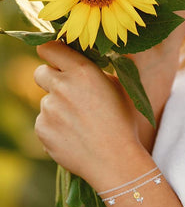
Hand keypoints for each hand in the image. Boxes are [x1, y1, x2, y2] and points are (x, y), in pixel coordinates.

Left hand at [34, 41, 141, 185]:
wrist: (115, 159)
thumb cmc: (122, 121)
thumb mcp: (118, 88)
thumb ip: (95, 73)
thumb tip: (80, 66)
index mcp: (82, 71)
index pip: (50, 48)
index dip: (51, 51)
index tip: (55, 57)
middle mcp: (62, 86)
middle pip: (40, 72)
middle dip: (50, 77)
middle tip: (68, 90)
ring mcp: (49, 109)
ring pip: (46, 100)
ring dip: (58, 106)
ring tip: (81, 123)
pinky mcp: (42, 129)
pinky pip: (44, 121)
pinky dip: (55, 126)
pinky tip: (74, 135)